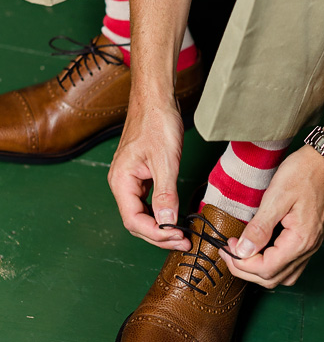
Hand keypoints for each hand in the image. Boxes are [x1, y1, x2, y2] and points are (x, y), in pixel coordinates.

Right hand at [108, 96, 190, 250]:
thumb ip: (165, 192)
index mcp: (121, 181)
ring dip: (161, 227)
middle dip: (160, 235)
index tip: (178, 237)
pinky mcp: (141, 176)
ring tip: (182, 235)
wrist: (156, 100)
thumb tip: (167, 220)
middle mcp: (122, 183)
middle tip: (184, 242)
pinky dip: (161, 213)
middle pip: (137, 222)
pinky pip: (148, 202)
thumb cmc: (157, 123)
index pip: (134, 220)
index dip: (156, 233)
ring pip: (143, 214)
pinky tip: (175, 218)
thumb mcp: (165, 160)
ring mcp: (131, 180)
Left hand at [219, 145, 323, 287]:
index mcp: (300, 240)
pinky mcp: (311, 238)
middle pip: (273, 278)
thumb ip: (259, 228)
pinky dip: (273, 264)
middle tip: (230, 252)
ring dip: (260, 271)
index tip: (228, 247)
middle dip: (246, 270)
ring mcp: (311, 245)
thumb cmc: (307, 172)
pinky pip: (291, 264)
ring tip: (243, 254)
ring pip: (283, 275)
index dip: (241, 263)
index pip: (266, 268)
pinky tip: (262, 250)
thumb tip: (242, 251)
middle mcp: (308, 248)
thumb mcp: (278, 196)